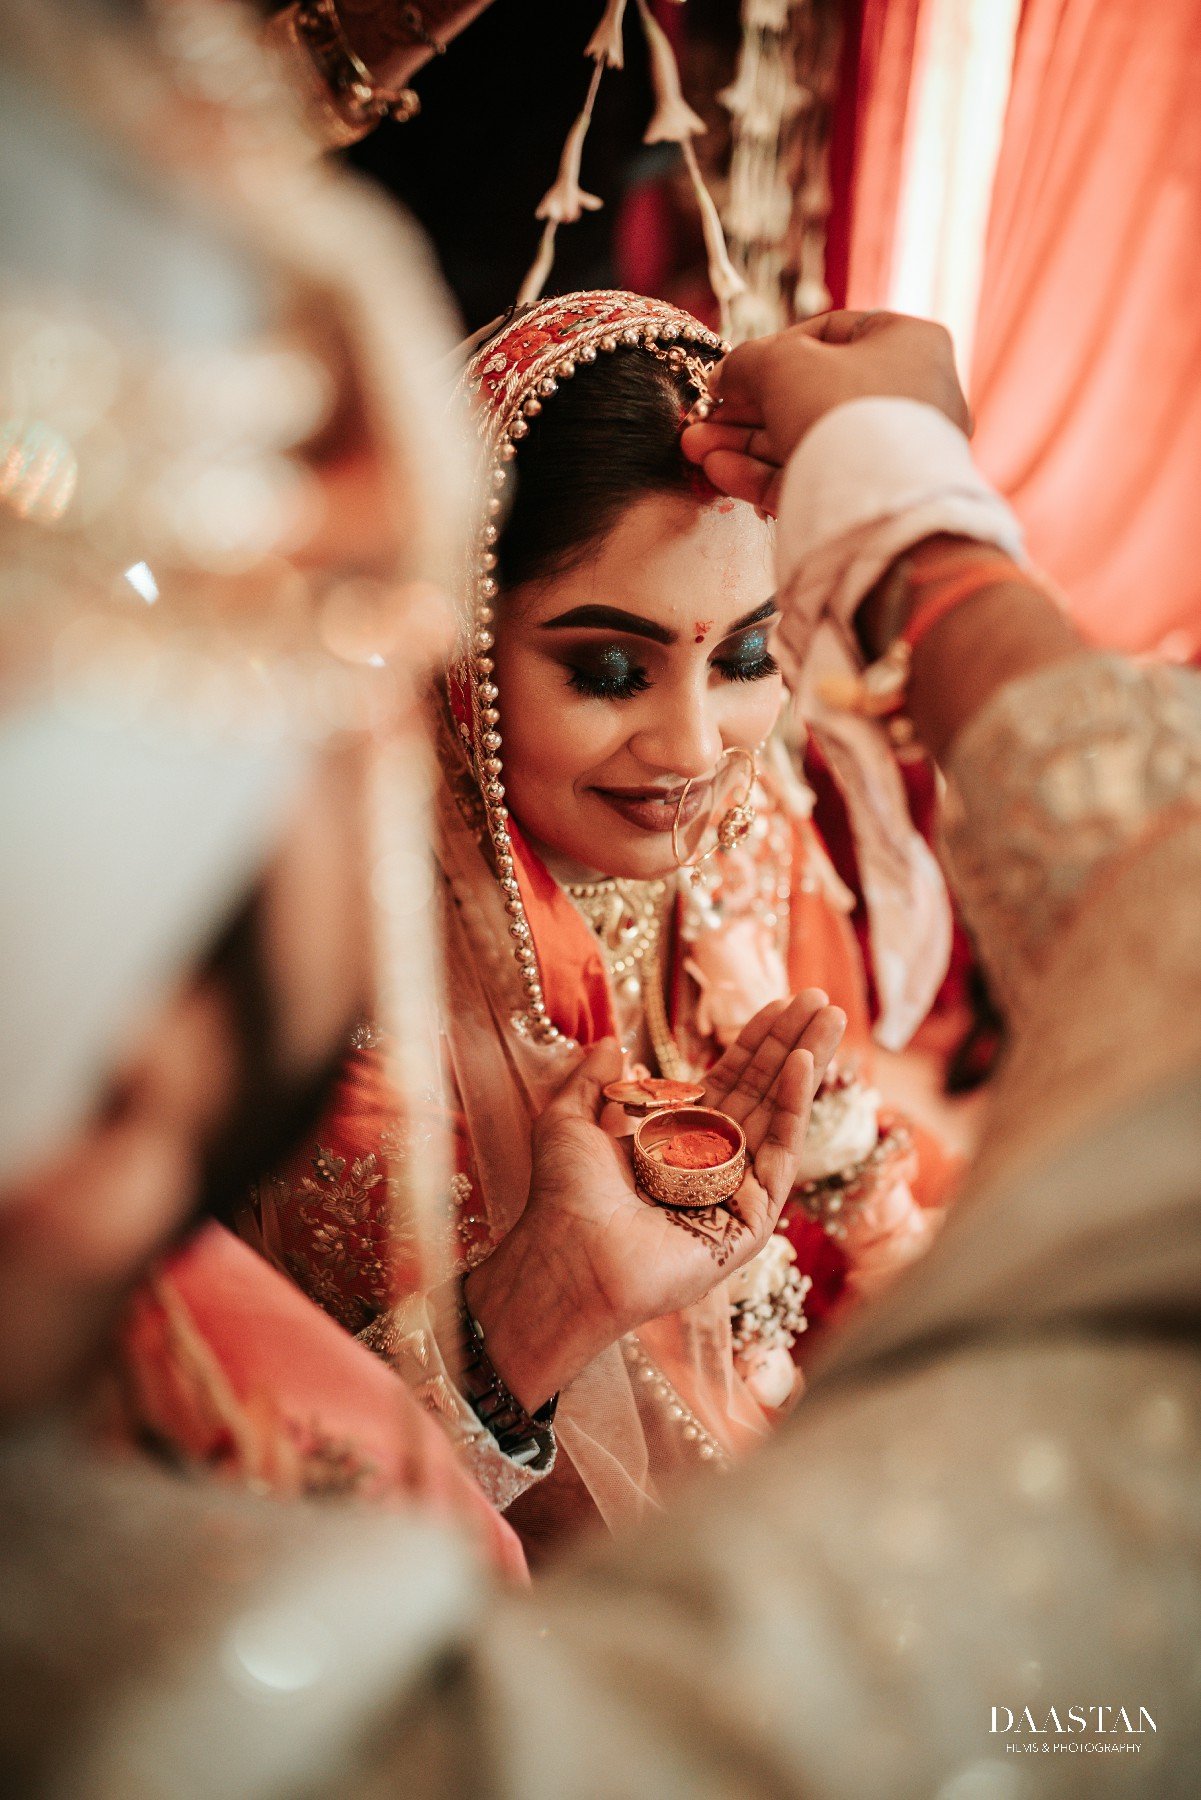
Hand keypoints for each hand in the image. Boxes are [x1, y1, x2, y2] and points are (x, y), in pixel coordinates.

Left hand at [465, 991, 844, 1410]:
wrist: (570, 1255)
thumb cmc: (565, 1196)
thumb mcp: (569, 1119)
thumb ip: (592, 1079)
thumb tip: (610, 1043)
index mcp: (675, 1140)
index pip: (728, 1082)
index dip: (755, 1043)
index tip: (782, 1003)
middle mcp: (711, 1163)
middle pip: (762, 1092)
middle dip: (792, 1044)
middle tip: (822, 999)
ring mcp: (735, 1191)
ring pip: (779, 1116)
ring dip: (805, 1064)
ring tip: (831, 1017)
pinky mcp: (751, 1219)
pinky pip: (779, 1156)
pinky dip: (794, 1108)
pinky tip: (803, 1063)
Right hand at [681, 311, 970, 515]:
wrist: (879, 508)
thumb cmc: (843, 410)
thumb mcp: (784, 364)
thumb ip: (747, 361)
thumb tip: (724, 377)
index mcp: (906, 343)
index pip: (829, 334)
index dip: (771, 350)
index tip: (730, 373)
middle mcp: (907, 395)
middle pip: (809, 393)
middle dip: (746, 409)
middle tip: (702, 418)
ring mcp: (889, 452)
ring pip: (805, 439)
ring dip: (744, 444)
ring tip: (695, 448)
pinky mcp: (869, 498)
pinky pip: (812, 476)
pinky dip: (764, 474)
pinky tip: (719, 471)